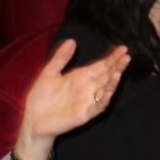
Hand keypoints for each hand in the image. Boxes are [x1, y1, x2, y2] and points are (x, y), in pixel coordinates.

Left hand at [11, 39, 129, 159]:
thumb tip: (72, 40)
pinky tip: (108, 91)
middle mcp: (88, 87)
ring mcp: (88, 101)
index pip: (101, 65)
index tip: (123, 48)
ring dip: (113, 82)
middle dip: (118, 66)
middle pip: (107, 75)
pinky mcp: (85, 114)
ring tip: (119, 72)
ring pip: (106, 90)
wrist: (32, 119)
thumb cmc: (40, 97)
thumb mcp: (49, 73)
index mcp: (81, 76)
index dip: (112, 57)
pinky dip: (104, 99)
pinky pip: (98, 106)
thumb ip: (61, 58)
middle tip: (127, 57)